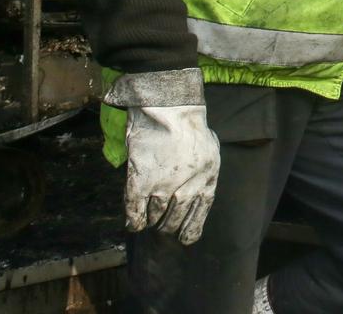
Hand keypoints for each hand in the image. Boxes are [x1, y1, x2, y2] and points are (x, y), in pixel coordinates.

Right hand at [124, 104, 220, 244]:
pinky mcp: (142, 180)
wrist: (168, 104)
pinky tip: (134, 222)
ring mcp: (164, 184)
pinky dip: (134, 219)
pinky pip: (136, 209)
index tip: (185, 238)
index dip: (192, 227)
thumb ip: (202, 171)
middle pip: (177, 217)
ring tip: (149, 220)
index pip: (201, 210)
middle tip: (162, 227)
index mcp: (208, 175)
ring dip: (151, 221)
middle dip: (169, 226)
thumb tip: (192, 192)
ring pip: (156, 215)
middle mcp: (188, 184)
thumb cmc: (188, 124)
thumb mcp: (207, 147)